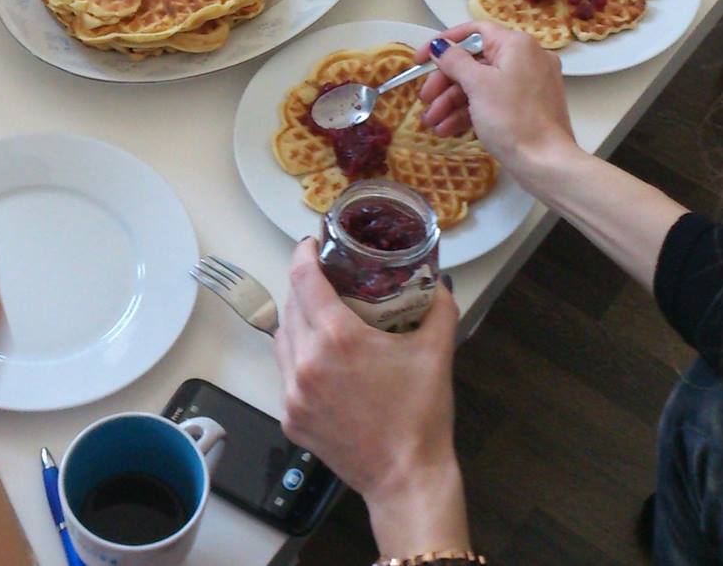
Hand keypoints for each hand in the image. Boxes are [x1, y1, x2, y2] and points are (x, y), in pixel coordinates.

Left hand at [276, 239, 469, 555]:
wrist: (405, 478)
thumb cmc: (420, 415)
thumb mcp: (436, 353)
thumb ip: (439, 309)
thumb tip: (440, 284)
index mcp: (337, 338)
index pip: (304, 279)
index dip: (304, 254)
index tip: (310, 244)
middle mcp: (305, 361)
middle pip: (290, 305)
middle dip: (304, 287)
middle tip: (325, 280)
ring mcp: (292, 393)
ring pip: (282, 340)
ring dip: (297, 322)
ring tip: (321, 318)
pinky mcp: (290, 418)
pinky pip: (285, 375)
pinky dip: (298, 360)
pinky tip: (322, 362)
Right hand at [420, 22, 576, 180]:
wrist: (545, 163)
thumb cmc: (512, 118)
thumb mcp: (478, 85)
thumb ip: (455, 60)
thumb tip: (439, 45)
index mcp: (517, 45)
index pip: (474, 31)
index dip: (443, 42)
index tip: (420, 59)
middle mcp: (525, 59)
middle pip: (474, 61)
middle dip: (444, 82)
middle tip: (425, 98)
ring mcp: (527, 85)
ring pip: (480, 85)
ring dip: (451, 102)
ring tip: (431, 123)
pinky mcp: (525, 108)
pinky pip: (492, 101)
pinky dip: (469, 113)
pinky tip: (447, 130)